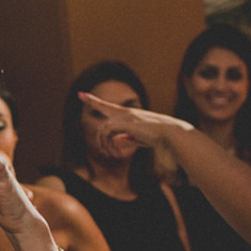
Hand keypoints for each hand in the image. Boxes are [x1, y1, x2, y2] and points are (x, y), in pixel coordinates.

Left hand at [76, 90, 191, 150]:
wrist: (170, 134)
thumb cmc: (158, 137)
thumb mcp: (140, 138)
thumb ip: (128, 139)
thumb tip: (117, 142)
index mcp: (128, 114)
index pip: (106, 106)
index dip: (93, 101)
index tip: (80, 95)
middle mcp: (125, 112)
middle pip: (102, 119)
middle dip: (99, 138)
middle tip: (112, 155)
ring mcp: (125, 116)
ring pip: (103, 129)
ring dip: (105, 145)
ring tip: (115, 156)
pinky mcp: (126, 122)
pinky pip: (107, 132)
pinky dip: (108, 144)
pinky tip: (117, 153)